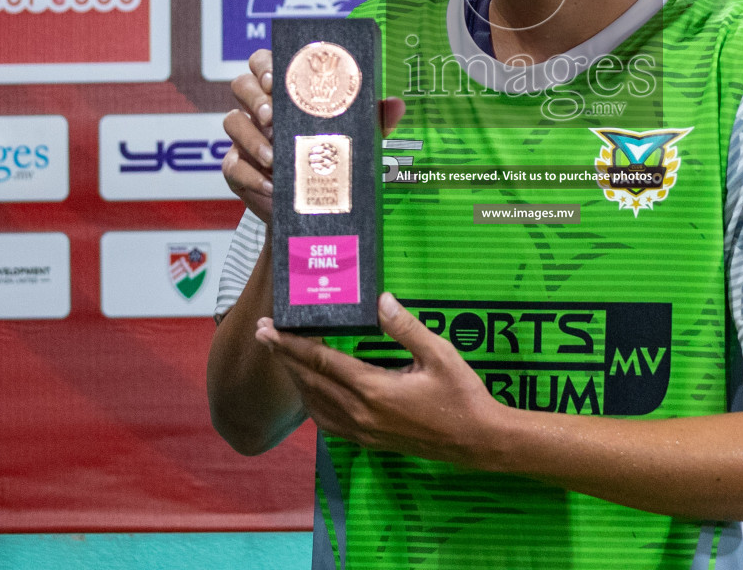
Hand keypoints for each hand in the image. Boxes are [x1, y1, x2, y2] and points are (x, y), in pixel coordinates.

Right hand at [221, 49, 408, 226]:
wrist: (314, 211)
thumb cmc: (333, 162)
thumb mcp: (355, 138)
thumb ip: (373, 119)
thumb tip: (397, 104)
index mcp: (286, 92)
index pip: (265, 62)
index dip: (264, 64)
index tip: (276, 79)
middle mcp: (260, 110)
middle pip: (241, 84)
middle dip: (254, 97)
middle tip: (272, 117)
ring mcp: (245, 138)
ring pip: (231, 121)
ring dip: (251, 138)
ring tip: (275, 157)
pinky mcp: (237, 168)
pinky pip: (233, 165)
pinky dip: (250, 175)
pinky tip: (272, 185)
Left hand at [255, 293, 502, 465]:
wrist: (477, 441)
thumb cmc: (462, 395)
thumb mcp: (439, 353)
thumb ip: (406, 327)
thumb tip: (381, 300)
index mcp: (374, 390)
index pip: (321, 363)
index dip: (291, 344)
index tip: (268, 330)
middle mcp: (361, 414)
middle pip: (310, 382)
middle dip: (284, 358)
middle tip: (265, 335)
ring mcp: (363, 431)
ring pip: (315, 405)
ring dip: (296, 380)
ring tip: (285, 358)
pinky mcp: (370, 441)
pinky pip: (328, 423)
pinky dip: (313, 403)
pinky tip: (313, 392)